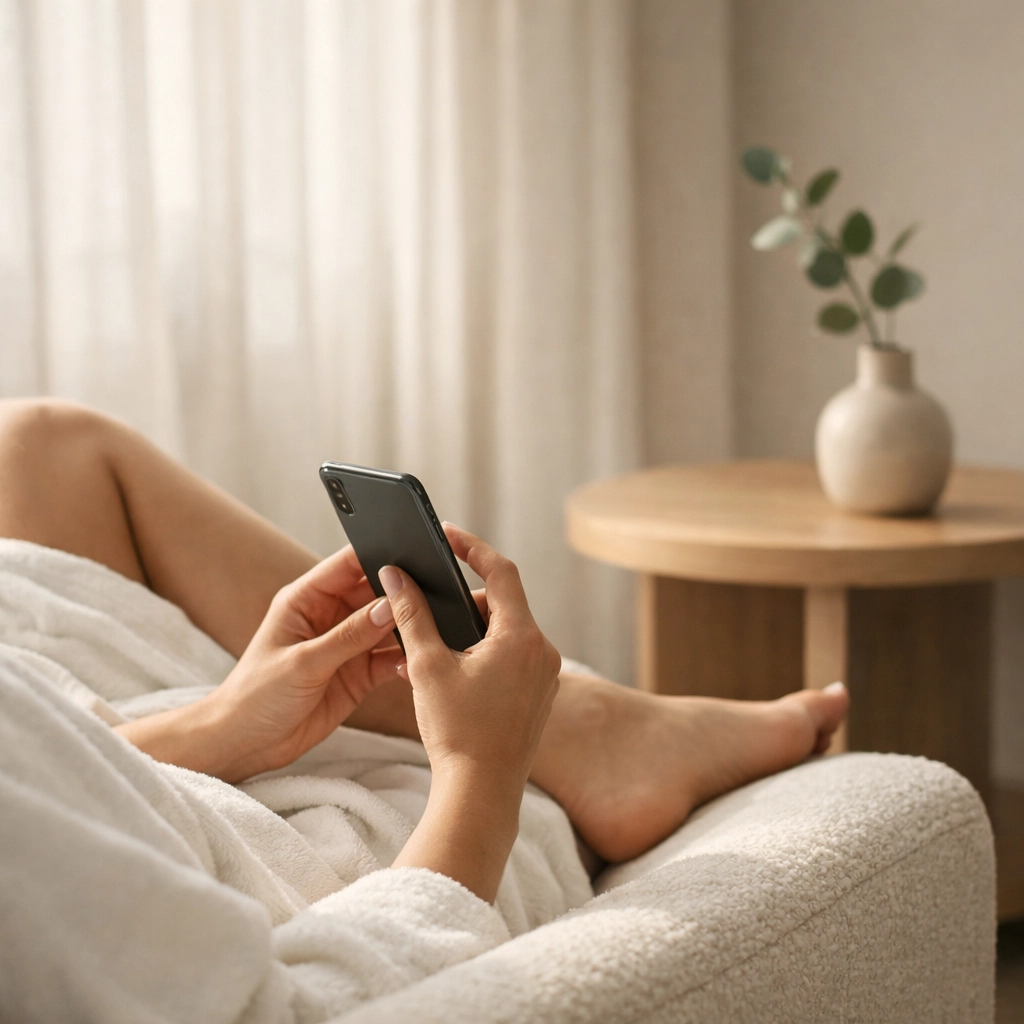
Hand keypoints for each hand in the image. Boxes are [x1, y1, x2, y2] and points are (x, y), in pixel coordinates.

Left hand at [116, 545, 403, 781]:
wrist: (246, 745)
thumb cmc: (256, 696)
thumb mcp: (303, 662)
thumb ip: (349, 635)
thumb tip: (389, 607)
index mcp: (307, 599)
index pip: (349, 564)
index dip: (379, 556)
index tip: (414, 556)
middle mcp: (329, 616)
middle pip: (376, 593)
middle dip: (402, 595)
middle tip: (434, 598)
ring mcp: (346, 645)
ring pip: (388, 626)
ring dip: (407, 629)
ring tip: (431, 632)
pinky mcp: (358, 673)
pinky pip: (390, 659)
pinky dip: (405, 660)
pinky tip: (417, 664)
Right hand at [388, 525, 561, 901]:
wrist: (482, 795)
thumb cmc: (456, 732)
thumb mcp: (427, 667)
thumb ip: (412, 615)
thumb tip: (396, 576)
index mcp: (522, 636)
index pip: (501, 571)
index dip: (472, 547)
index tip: (446, 533)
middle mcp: (543, 651)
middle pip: (501, 605)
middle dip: (462, 602)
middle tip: (426, 606)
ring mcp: (545, 676)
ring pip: (505, 634)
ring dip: (469, 633)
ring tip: (430, 651)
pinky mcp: (539, 697)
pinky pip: (511, 660)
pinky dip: (481, 656)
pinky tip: (449, 674)